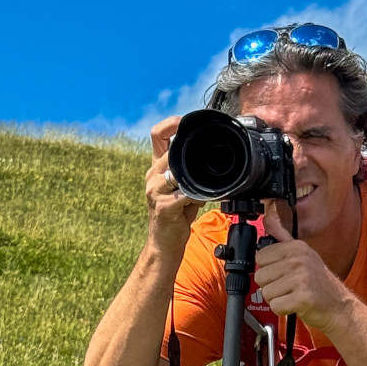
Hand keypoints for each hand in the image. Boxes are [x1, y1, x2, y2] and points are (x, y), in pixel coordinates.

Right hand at [144, 115, 200, 251]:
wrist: (164, 242)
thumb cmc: (175, 215)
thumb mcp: (182, 188)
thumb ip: (190, 172)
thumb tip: (213, 161)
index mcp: (157, 167)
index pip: (158, 134)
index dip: (171, 123)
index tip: (186, 123)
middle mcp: (153, 175)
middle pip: (170, 151)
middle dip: (190, 154)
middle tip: (207, 159)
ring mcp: (155, 190)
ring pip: (175, 171)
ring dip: (193, 176)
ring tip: (203, 184)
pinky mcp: (163, 206)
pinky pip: (183, 194)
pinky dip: (196, 195)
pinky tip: (201, 200)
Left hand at [253, 212, 346, 330]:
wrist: (339, 305)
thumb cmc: (319, 282)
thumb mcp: (303, 253)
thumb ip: (282, 236)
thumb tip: (267, 216)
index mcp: (296, 247)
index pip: (260, 257)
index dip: (268, 269)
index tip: (283, 273)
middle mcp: (298, 260)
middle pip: (260, 276)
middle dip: (272, 285)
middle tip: (289, 287)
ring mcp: (301, 278)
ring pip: (266, 292)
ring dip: (277, 298)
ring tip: (293, 294)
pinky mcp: (302, 298)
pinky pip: (275, 306)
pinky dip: (283, 309)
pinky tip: (295, 304)